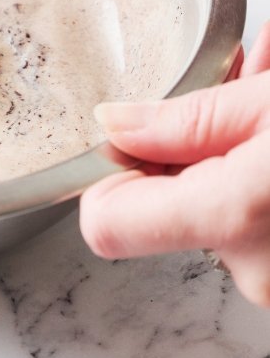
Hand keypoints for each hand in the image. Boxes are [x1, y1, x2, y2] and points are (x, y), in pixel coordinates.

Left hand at [80, 22, 269, 306]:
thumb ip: (190, 119)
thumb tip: (116, 124)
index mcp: (231, 216)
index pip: (105, 222)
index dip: (111, 174)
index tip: (137, 136)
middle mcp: (258, 271)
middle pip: (174, 205)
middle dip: (200, 145)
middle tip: (241, 87)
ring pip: (224, 208)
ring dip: (239, 155)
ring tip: (267, 89)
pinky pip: (260, 225)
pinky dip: (264, 179)